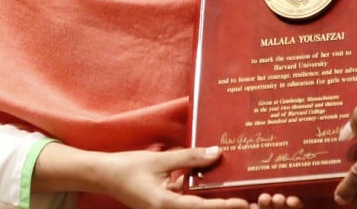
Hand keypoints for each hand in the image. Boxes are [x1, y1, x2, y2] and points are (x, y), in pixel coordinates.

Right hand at [34, 143, 301, 208]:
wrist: (104, 176)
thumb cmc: (130, 167)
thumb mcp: (161, 160)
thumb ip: (190, 157)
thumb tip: (218, 152)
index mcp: (166, 205)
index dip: (225, 208)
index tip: (246, 204)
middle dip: (225, 208)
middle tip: (252, 204)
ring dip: (216, 206)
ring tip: (241, 200)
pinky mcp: (165, 208)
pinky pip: (188, 206)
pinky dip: (205, 202)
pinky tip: (219, 193)